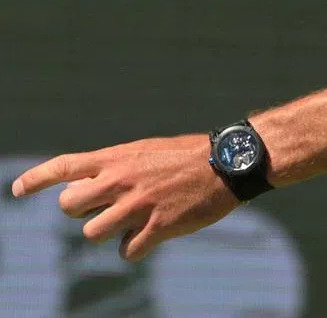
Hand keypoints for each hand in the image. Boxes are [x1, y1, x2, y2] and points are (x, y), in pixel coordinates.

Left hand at [11, 134, 237, 260]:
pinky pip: (126, 251)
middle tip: (106, 207)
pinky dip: (136, 247)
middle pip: (69, 207)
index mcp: (119, 157)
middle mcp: (122, 180)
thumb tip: (88, 190)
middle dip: (82, 211)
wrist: (229, 163)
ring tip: (134, 219)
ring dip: (110, 231)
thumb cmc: (188, 156)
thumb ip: (117, 168)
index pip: (66, 166)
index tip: (17, 190)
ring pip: (93, 233)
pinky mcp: (156, 228)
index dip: (36, 179)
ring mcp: (137, 205)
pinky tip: (154, 232)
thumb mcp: (147, 151)